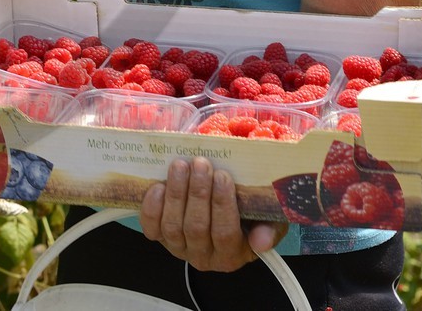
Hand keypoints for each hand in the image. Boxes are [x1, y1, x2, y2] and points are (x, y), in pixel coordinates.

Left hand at [139, 157, 287, 272]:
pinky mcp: (159, 237)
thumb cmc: (249, 214)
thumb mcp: (268, 220)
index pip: (225, 233)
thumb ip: (270, 229)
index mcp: (231, 255)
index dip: (222, 204)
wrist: (223, 209)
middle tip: (201, 163)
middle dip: (198, 193)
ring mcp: (178, 248)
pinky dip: (153, 206)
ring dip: (176, 192)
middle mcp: (203, 257)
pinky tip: (159, 185)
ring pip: (173, 225)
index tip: (223, 176)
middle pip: (196, 227)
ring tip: (181, 165)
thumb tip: (262, 241)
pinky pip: (151, 226)